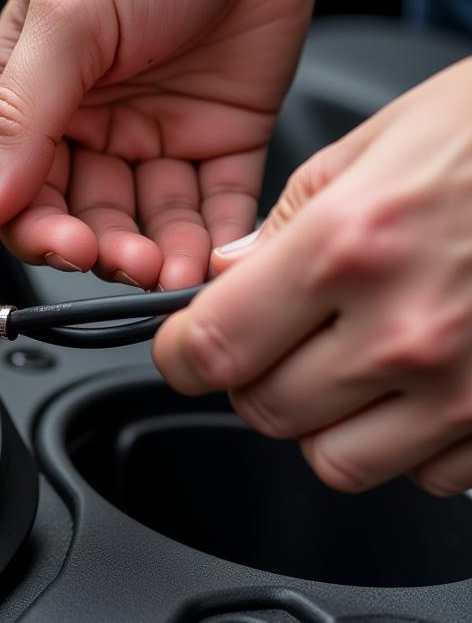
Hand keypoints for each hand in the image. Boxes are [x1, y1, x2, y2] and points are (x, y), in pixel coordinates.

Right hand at [0, 0, 315, 288]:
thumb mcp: (67, 20)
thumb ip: (19, 119)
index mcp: (33, 96)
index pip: (20, 191)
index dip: (40, 230)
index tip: (69, 249)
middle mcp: (90, 124)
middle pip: (86, 216)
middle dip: (107, 249)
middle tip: (131, 262)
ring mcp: (156, 134)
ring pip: (150, 222)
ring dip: (160, 254)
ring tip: (174, 270)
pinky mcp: (219, 137)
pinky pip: (215, 204)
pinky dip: (216, 238)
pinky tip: (217, 255)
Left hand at [153, 59, 471, 495]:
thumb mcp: (372, 146)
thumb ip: (284, 222)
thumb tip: (224, 277)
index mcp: (349, 248)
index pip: (212, 347)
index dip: (179, 355)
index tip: (184, 349)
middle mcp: (405, 331)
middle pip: (264, 412)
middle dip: (253, 379)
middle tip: (279, 339)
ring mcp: (467, 390)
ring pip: (336, 461)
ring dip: (326, 421)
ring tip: (354, 362)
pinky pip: (425, 476)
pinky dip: (408, 442)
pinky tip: (424, 381)